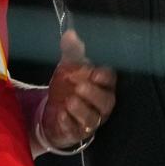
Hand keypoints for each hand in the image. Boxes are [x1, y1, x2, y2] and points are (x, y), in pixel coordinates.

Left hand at [40, 29, 115, 149]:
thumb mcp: (69, 65)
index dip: (105, 77)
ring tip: (70, 100)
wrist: (54, 109)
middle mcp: (100, 104)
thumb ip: (71, 50)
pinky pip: (75, 130)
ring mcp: (89, 120)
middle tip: (80, 86)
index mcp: (102, 84)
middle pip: (106, 101)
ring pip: (92, 118)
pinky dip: (68, 123)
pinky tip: (61, 115)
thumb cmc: (69, 84)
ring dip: (82, 110)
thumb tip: (70, 33)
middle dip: (94, 94)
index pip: (110, 80)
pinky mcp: (77, 132)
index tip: (95, 73)